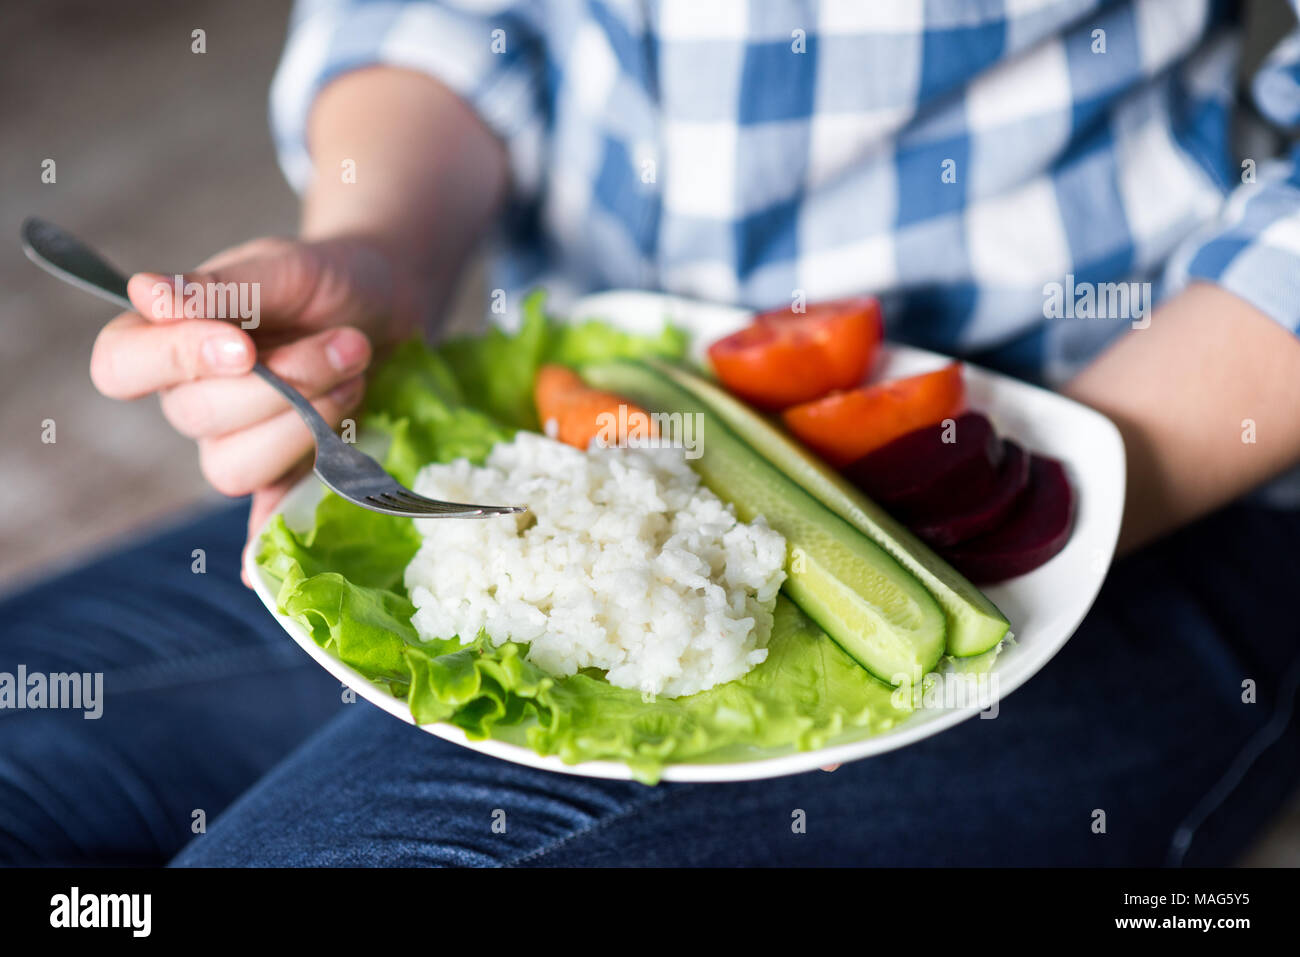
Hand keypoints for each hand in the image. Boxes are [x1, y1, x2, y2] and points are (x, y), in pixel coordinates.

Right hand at [89, 235, 421, 579]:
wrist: (392, 302)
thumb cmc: (328, 279)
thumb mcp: (285, 266)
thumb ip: (223, 286)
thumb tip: (145, 293)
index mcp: (167, 336)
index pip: (121, 365)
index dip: (174, 360)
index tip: (244, 348)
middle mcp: (189, 397)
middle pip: (198, 419)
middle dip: (284, 383)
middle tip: (346, 344)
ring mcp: (235, 443)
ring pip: (233, 469)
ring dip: (305, 425)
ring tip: (355, 376)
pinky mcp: (284, 475)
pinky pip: (264, 517)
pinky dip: (267, 535)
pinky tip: (264, 561)